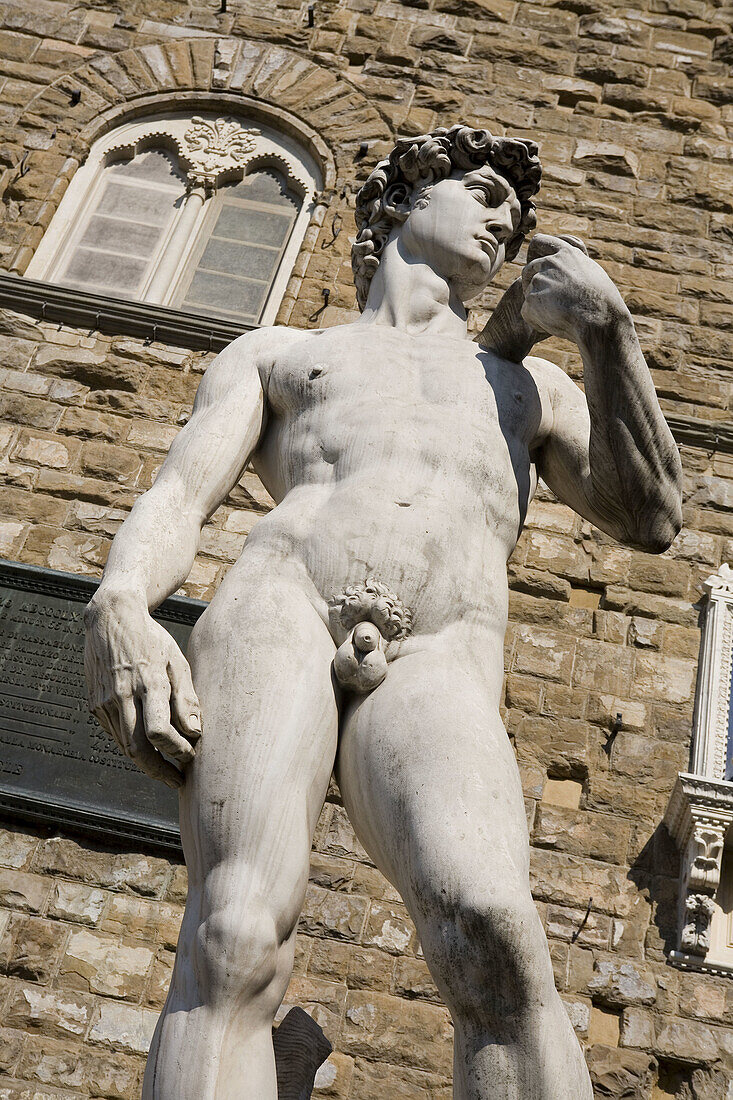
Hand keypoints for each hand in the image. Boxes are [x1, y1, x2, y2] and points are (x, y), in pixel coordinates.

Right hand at [84, 591, 201, 787]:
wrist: (111, 618)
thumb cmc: (152, 639)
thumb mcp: (177, 660)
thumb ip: (187, 698)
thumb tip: (196, 733)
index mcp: (148, 681)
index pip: (160, 731)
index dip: (176, 750)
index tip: (191, 756)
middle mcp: (123, 694)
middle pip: (138, 748)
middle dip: (160, 771)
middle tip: (178, 781)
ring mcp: (105, 701)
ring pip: (125, 746)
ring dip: (146, 764)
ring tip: (167, 771)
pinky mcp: (95, 704)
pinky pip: (115, 735)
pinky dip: (132, 747)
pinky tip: (148, 751)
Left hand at [520, 234, 626, 344]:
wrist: (599, 318)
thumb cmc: (602, 300)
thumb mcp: (593, 273)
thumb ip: (574, 267)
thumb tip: (568, 271)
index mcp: (565, 253)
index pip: (538, 241)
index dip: (534, 254)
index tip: (536, 265)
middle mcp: (549, 262)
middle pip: (528, 270)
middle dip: (533, 285)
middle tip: (549, 302)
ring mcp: (538, 280)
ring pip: (529, 293)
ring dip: (538, 305)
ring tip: (560, 316)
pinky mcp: (531, 299)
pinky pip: (527, 312)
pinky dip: (537, 321)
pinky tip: (555, 324)